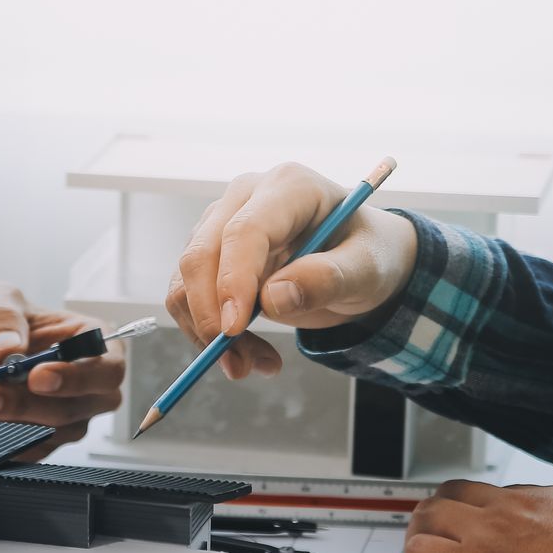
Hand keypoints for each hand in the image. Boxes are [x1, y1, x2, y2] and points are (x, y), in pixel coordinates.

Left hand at [0, 284, 124, 455]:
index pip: (107, 369)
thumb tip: (7, 349)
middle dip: (24, 406)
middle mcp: (89, 389)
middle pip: (73, 411)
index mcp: (94, 344)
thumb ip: (3, 316)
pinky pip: (19, 451)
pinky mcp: (42, 445)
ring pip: (43, 435)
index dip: (76, 377)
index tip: (36, 377)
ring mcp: (68, 421)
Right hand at [163, 162, 419, 381]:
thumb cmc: (364, 255)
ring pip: (187, 283)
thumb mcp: (366, 270)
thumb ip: (327, 279)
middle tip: (238, 365)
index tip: (233, 330)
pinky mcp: (208, 254)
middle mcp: (245, 198)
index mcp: (288, 187)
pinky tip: (247, 355)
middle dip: (211, 317)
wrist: (355, 260)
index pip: (244, 232)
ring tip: (256, 364)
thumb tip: (273, 298)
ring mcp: (219, 224)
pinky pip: (187, 299)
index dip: (233, 281)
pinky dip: (207, 335)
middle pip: (200, 256)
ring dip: (210, 334)